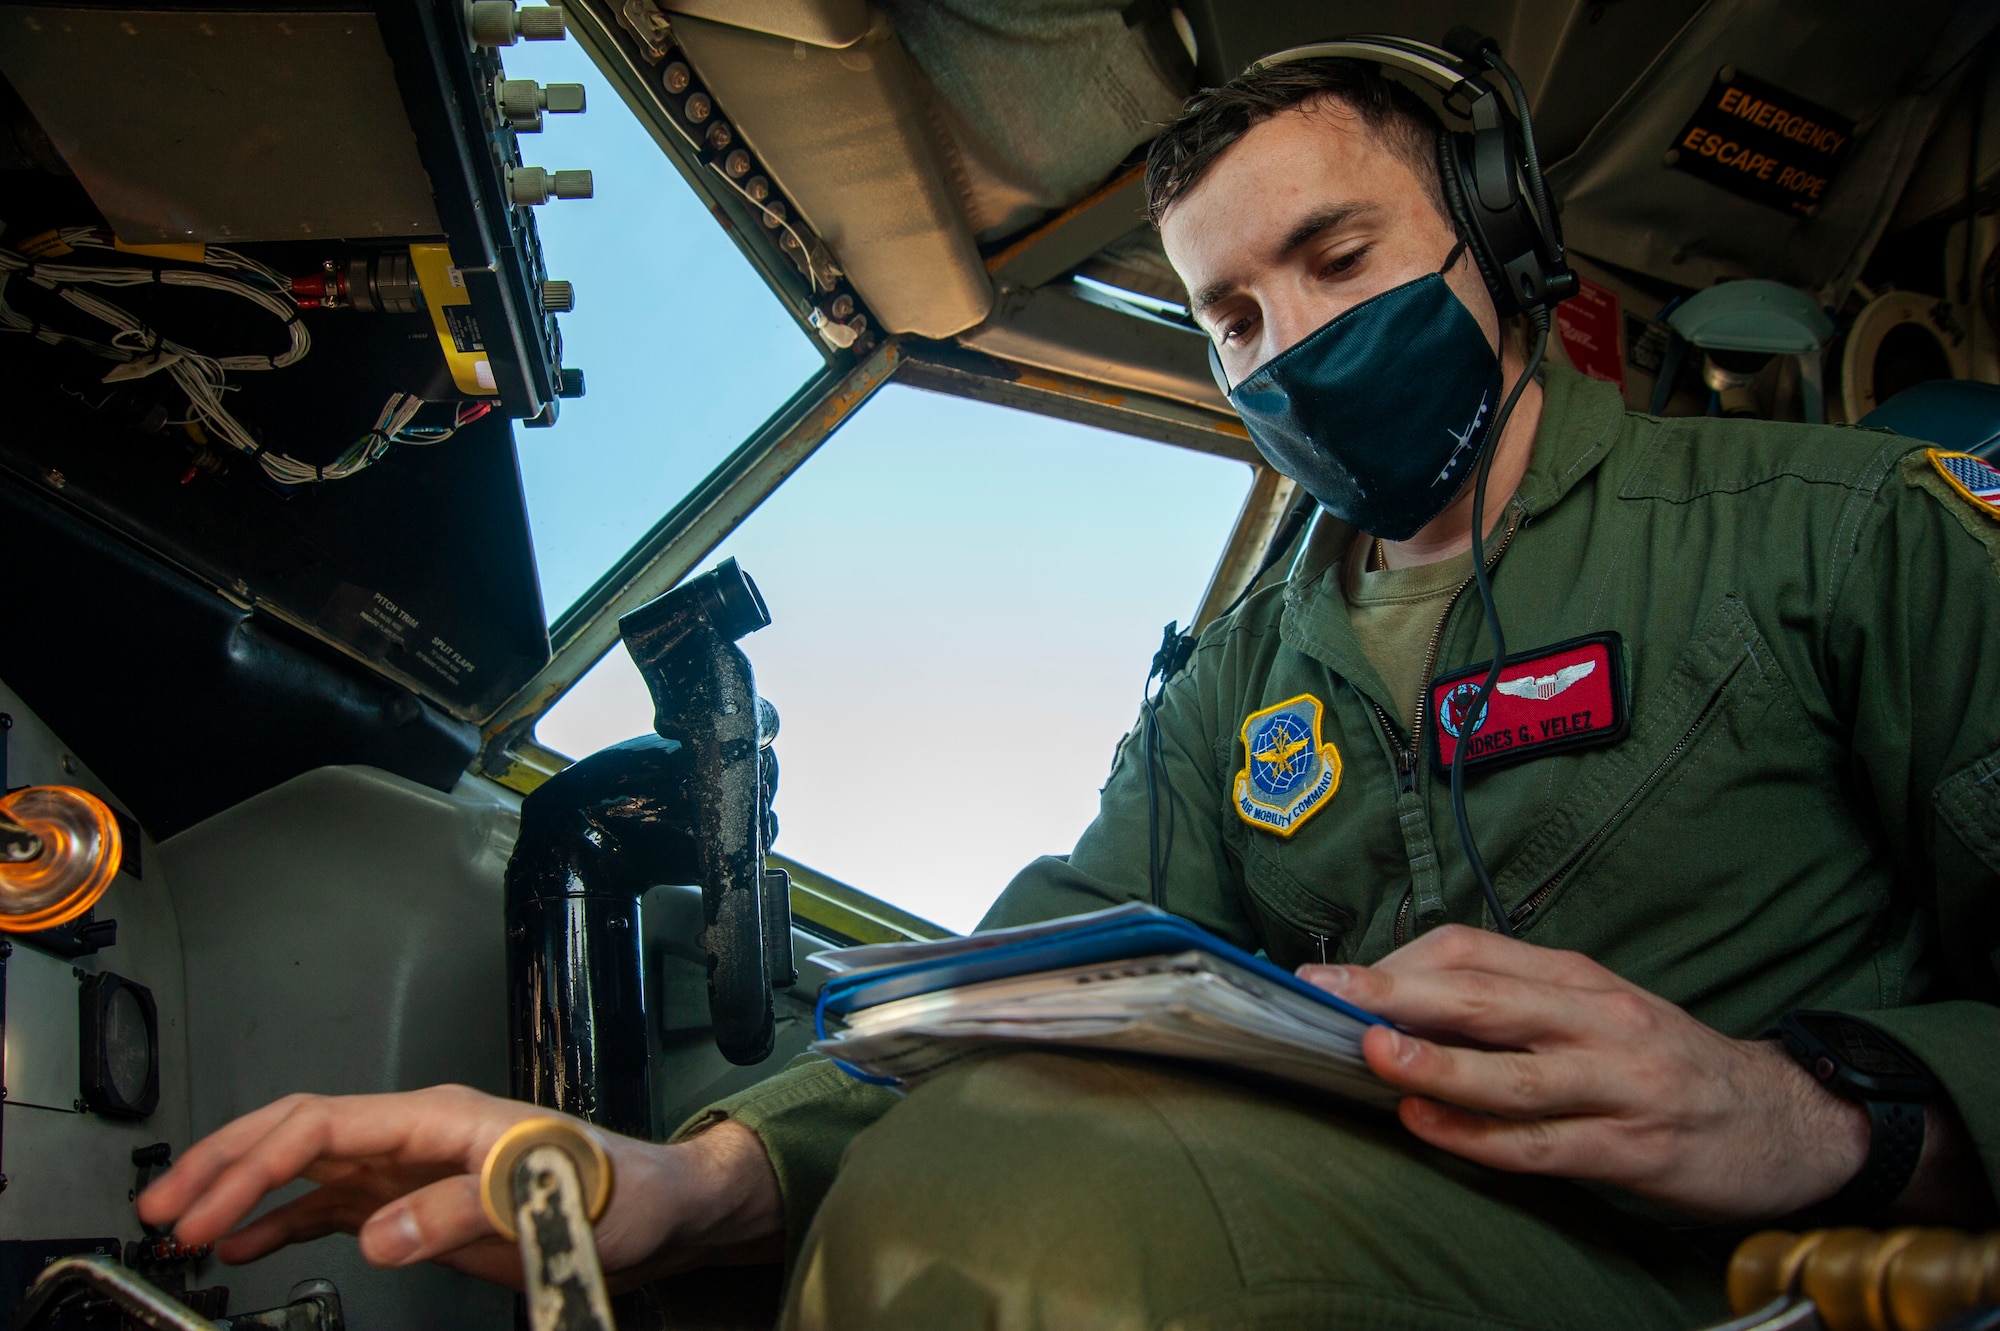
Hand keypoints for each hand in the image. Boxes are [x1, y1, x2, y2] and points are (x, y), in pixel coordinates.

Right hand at [136, 1085, 782, 1286]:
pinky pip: (333, 1203)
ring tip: (183, 1229)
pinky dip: (283, 1221)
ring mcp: (414, 1165)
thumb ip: (457, 1214)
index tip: (209, 1208)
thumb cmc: (618, 1193)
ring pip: (305, 1166)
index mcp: (442, 1117)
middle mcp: (419, 1132)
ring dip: (242, 1192)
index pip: (325, 1124)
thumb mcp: (542, 1201)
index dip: (256, 1162)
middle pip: (299, 1131)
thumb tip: (375, 1234)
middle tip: (164, 1210)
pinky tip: (247, 1246)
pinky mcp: (419, 1201)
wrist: (658, 1211)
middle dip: (225, 1164)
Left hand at [1299, 926, 1869, 1221]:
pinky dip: (1480, 1136)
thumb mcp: (1595, 1010)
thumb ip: (1512, 1004)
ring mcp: (1617, 1084)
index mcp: (1576, 979)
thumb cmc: (1664, 1061)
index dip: (1396, 960)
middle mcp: (1595, 1020)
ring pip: (1513, 1072)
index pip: (1472, 951)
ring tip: (1372, 1053)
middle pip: (1484, 997)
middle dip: (1396, 993)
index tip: (1329, 977)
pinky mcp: (1633, 1148)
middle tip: (1325, 996)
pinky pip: (1543, 1143)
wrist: (1784, 1119)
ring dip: (1437, 1062)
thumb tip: (1400, 1005)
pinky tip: (1429, 1125)